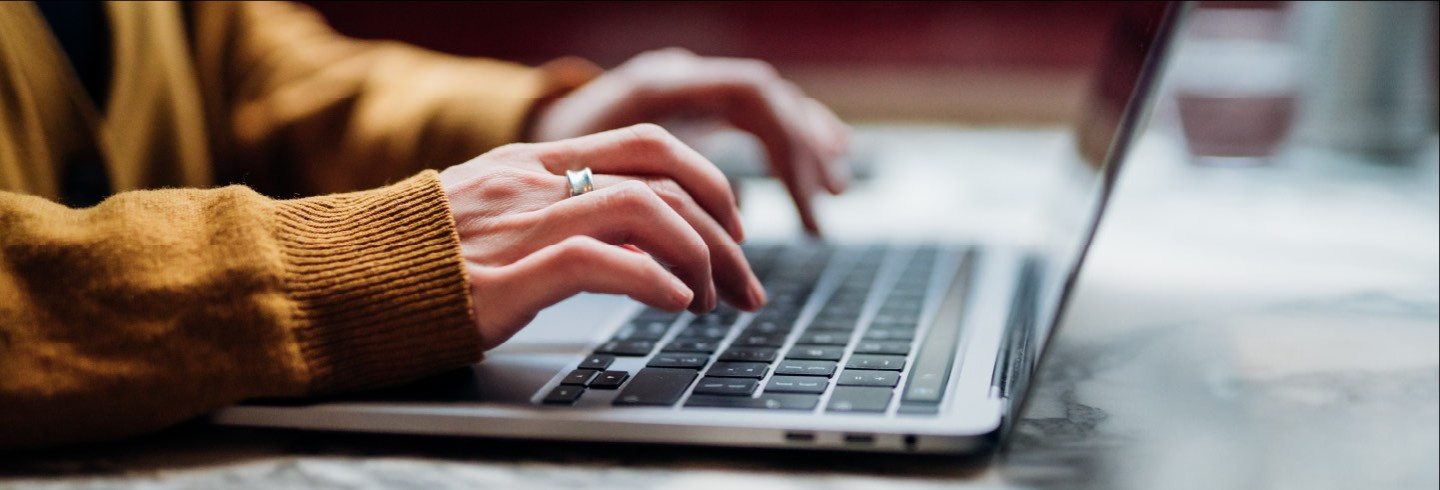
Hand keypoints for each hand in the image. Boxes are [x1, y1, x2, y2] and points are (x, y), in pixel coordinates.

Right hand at [439, 124, 765, 348]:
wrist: (333, 279)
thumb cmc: (413, 258)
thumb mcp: (490, 213)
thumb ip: (554, 209)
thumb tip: (632, 238)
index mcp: (535, 163)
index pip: (649, 145)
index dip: (708, 182)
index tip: (731, 229)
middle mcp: (535, 182)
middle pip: (665, 174)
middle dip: (723, 229)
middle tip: (744, 280)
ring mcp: (521, 225)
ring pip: (646, 212)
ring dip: (699, 259)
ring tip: (711, 301)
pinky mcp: (504, 277)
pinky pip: (600, 262)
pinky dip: (653, 281)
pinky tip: (675, 305)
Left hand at [530, 48, 851, 233]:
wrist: (513, 136)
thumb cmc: (537, 171)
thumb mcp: (578, 188)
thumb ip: (632, 211)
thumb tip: (684, 263)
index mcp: (657, 85)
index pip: (749, 94)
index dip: (779, 147)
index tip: (795, 203)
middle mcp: (680, 76)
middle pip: (768, 101)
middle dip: (801, 157)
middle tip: (820, 213)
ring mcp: (689, 88)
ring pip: (770, 105)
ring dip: (806, 148)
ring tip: (834, 194)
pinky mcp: (692, 110)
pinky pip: (759, 117)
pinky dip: (792, 143)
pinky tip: (821, 170)